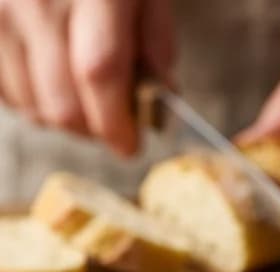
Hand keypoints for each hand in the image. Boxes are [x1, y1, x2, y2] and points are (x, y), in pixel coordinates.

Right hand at [0, 0, 174, 155]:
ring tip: (80, 95)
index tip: (130, 145)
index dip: (116, 121)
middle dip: (93, 129)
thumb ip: (155, 42)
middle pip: (62, 102)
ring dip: (61, 116)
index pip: (100, 71)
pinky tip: (48, 78)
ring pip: (31, 104)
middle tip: (111, 122)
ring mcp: (0, 12)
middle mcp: (38, 2)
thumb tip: (159, 101)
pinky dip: (29, 99)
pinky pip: (4, 91)